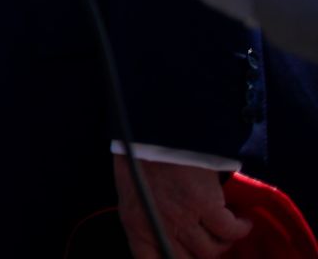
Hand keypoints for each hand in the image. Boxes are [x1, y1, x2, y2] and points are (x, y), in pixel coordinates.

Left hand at [114, 156, 250, 257]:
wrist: (155, 131)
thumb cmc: (143, 162)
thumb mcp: (134, 197)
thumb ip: (147, 222)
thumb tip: (168, 243)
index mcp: (135, 226)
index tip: (188, 257)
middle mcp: (158, 227)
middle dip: (201, 256)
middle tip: (211, 243)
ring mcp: (182, 218)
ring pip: (212, 250)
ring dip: (223, 241)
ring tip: (227, 229)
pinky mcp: (205, 205)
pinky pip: (231, 231)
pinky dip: (241, 227)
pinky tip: (242, 219)